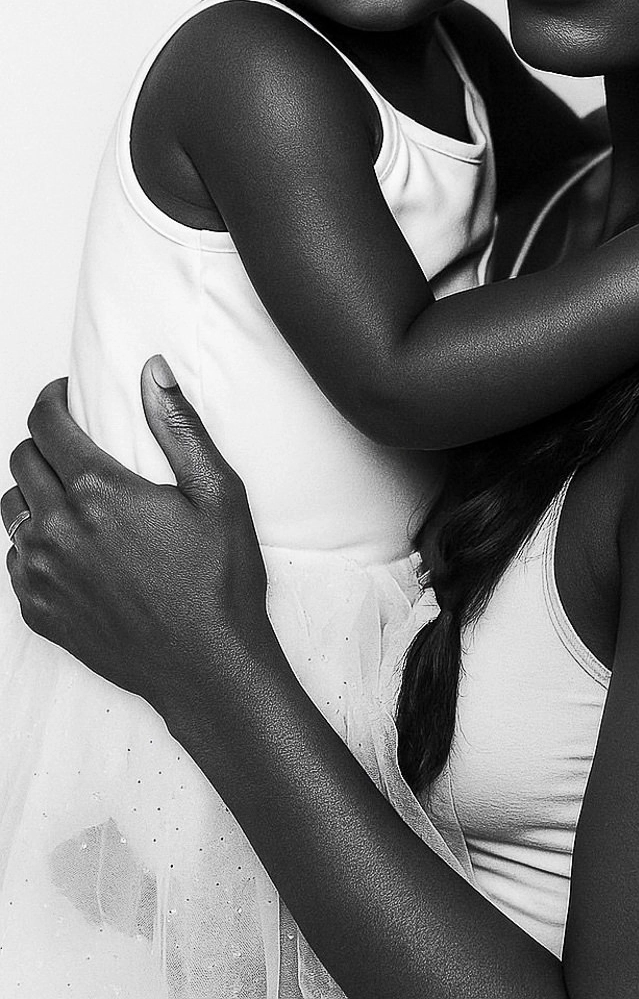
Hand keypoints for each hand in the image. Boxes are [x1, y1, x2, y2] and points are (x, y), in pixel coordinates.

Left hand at [5, 359, 269, 720]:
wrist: (207, 667)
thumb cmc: (220, 579)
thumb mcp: (218, 492)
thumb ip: (179, 425)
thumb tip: (152, 369)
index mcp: (98, 492)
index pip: (46, 424)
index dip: (52, 399)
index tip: (64, 395)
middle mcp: (57, 529)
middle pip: (22, 461)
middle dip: (44, 441)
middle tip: (74, 444)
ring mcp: (42, 573)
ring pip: (10, 509)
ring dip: (33, 490)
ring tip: (68, 494)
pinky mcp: (39, 610)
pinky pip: (15, 559)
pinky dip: (33, 541)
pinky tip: (68, 545)